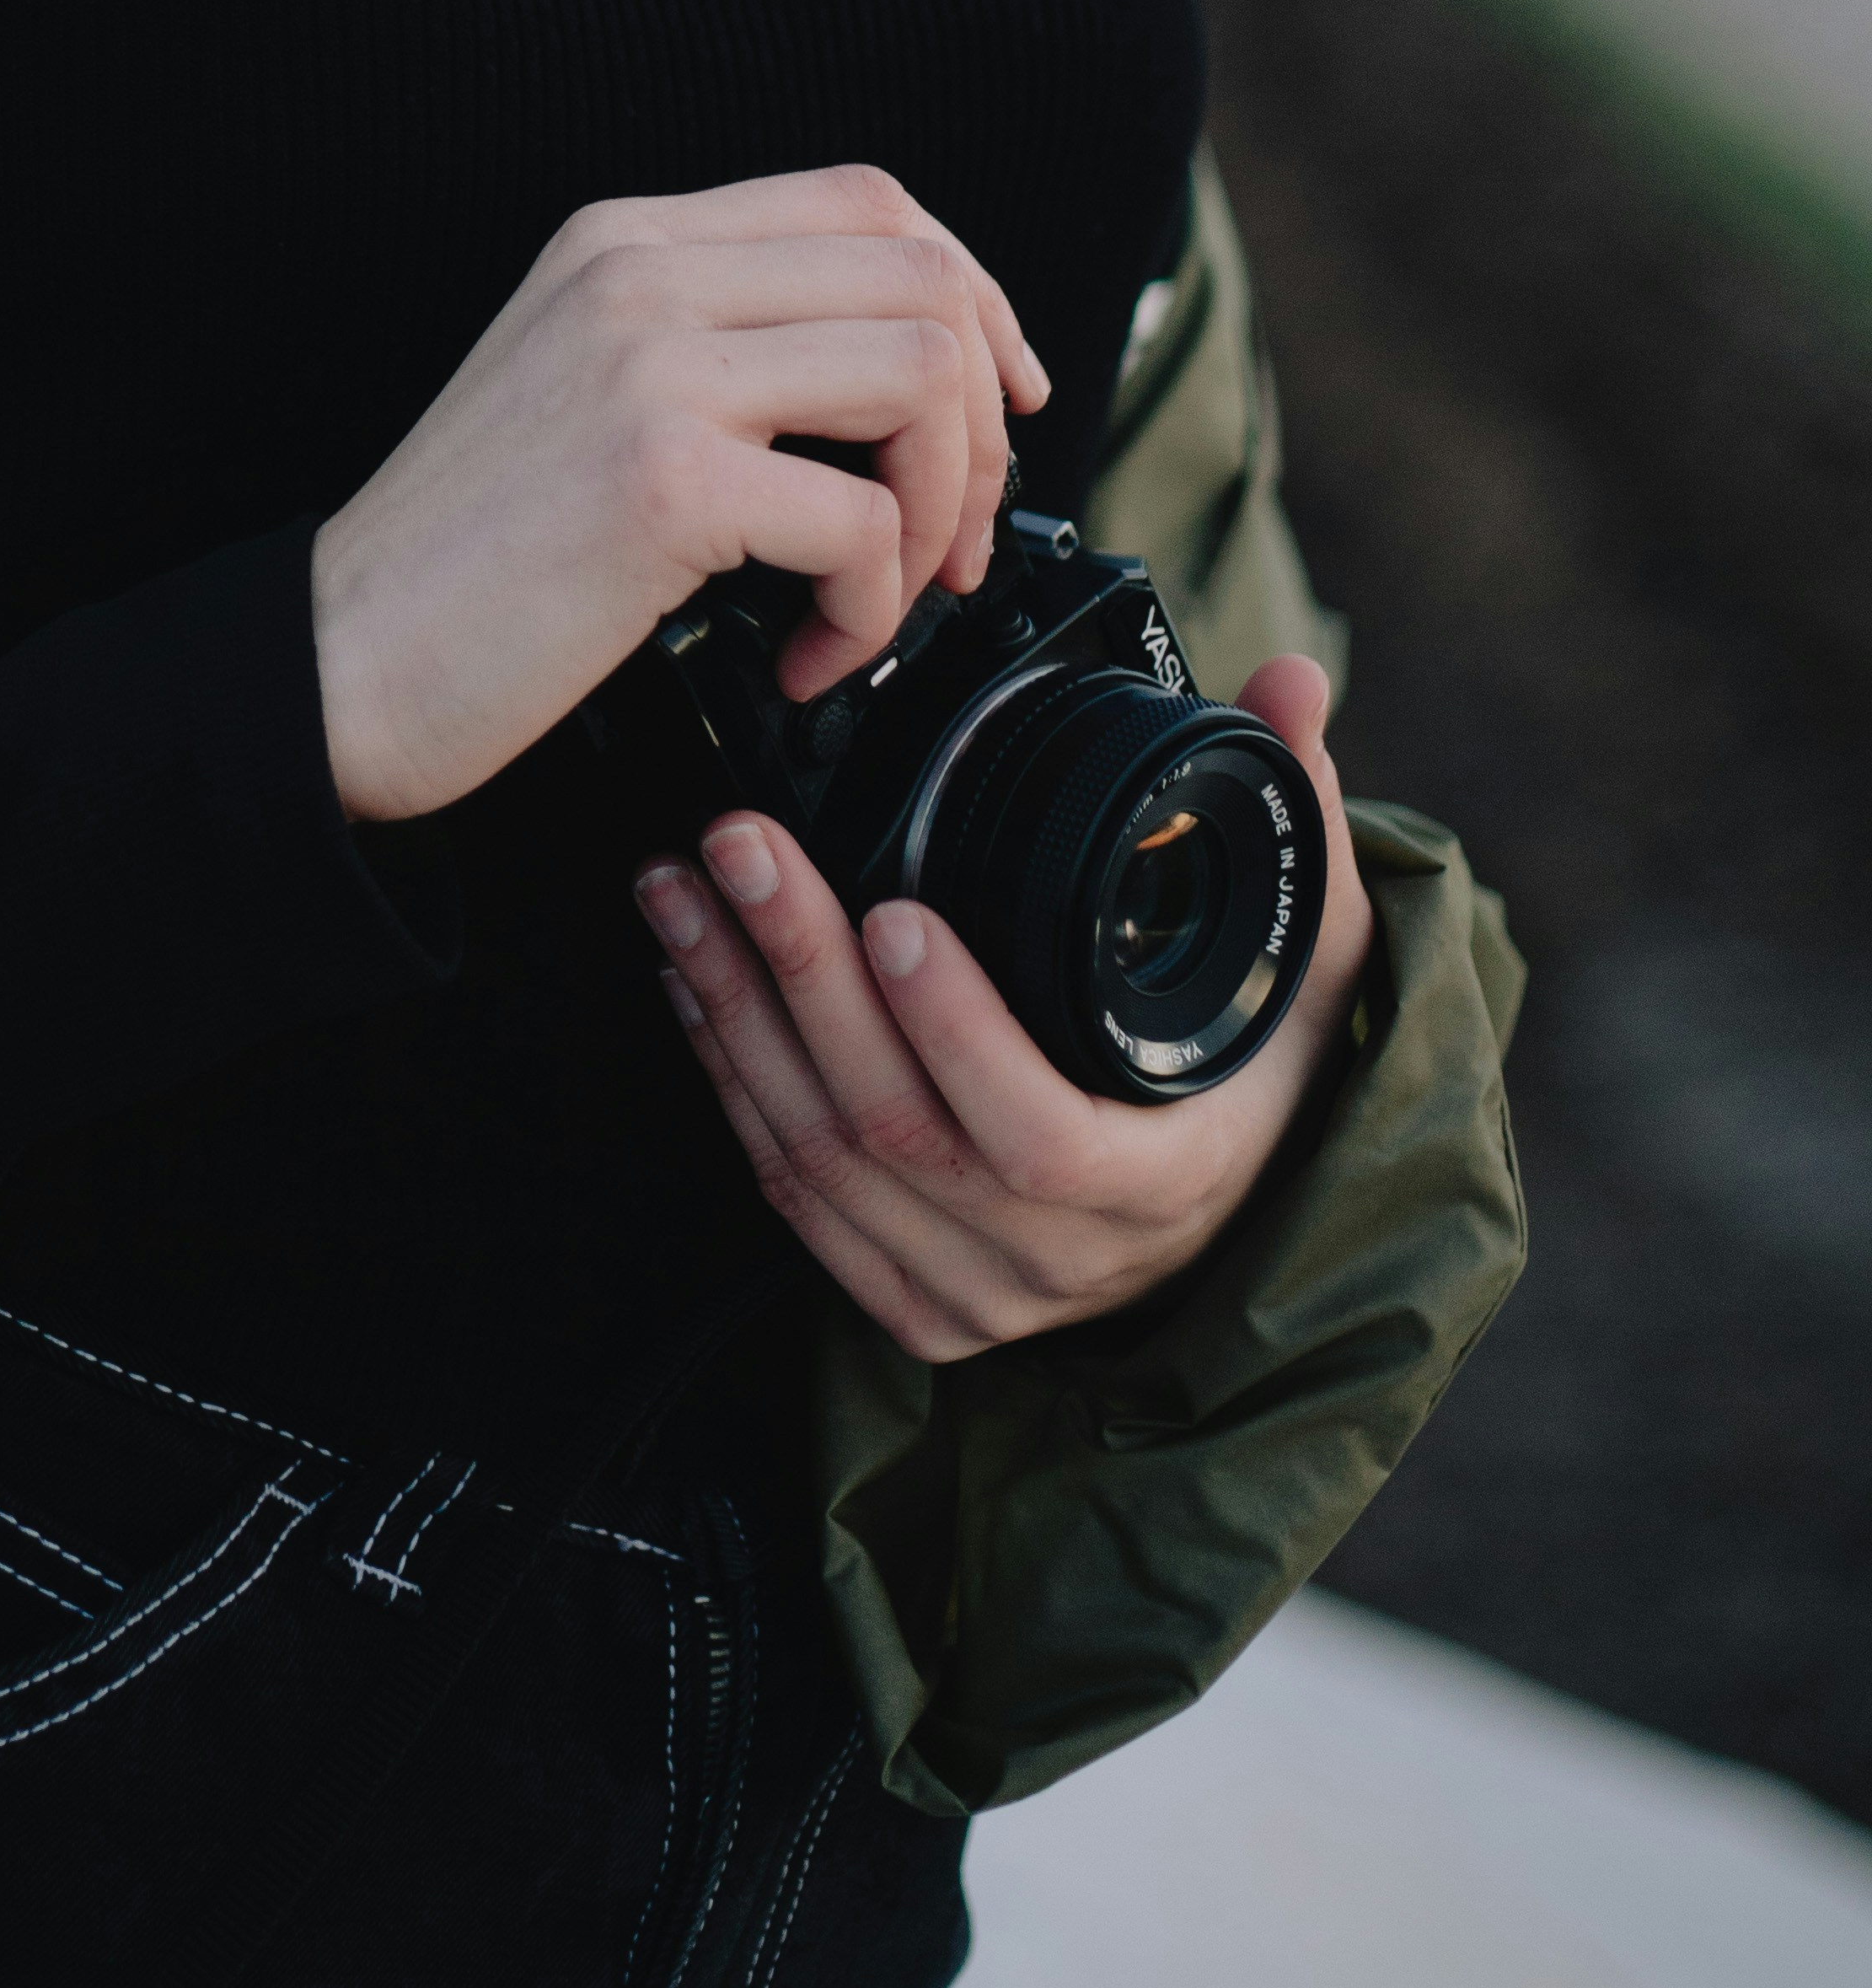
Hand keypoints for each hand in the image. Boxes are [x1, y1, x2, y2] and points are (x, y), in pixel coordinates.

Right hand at [309, 167, 1046, 825]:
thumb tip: (888, 382)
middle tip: (949, 540)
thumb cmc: (471, 561)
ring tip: (884, 597)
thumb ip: (709, 346)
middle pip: (923, 274)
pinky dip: (869, 611)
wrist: (342, 656)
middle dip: (983, 423)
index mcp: (625, 239)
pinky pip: (864, 522)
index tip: (1000, 400)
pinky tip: (802, 659)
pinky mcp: (661, 473)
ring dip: (942, 509)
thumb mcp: (585, 391)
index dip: (973, 295)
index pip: (869, 201)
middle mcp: (639, 270)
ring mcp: (650, 360)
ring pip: (920, 372)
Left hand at [633, 657, 1376, 1359]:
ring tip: (681, 890)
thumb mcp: (1305, 951)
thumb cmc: (1265, 1068)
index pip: (1039, 1138)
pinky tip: (692, 983)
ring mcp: (977, 1293)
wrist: (1234, 1211)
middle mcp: (1062, 1260)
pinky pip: (794, 1201)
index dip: (957, 1033)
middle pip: (895, 1131)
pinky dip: (730, 1084)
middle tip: (740, 845)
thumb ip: (1295, 816)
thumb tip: (1291, 682)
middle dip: (798, 974)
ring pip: (821, 1164)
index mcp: (1162, 1181)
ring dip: (736, 1014)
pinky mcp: (909, 1305)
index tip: (892, 914)